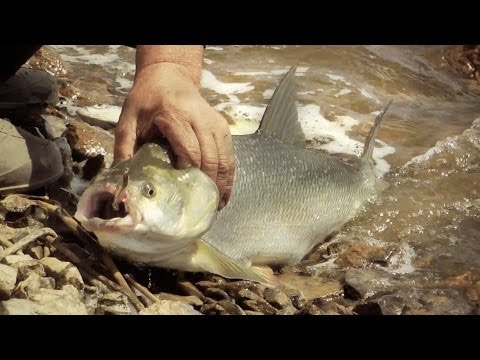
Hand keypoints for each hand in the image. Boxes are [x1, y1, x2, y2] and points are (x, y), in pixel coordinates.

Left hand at [114, 62, 234, 207]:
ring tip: (214, 205)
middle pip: (211, 158)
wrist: (170, 75)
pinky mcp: (223, 127)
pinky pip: (229, 155)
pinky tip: (223, 192)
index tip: (183, 192)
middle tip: (201, 207)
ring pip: (224, 159)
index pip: (190, 150)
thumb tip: (122, 180)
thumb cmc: (147, 99)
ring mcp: (215, 123)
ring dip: (222, 184)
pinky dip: (228, 175)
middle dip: (208, 184)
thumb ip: (124, 148)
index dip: (190, 173)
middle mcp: (200, 118)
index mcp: (175, 115)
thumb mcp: (128, 119)